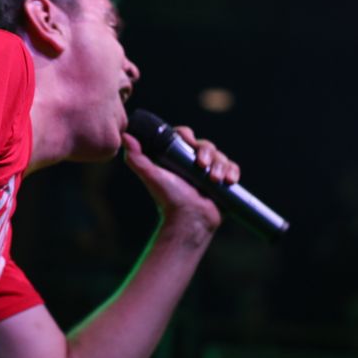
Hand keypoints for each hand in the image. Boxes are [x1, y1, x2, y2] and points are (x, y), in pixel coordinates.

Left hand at [121, 126, 240, 231]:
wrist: (188, 221)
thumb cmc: (168, 199)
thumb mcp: (152, 176)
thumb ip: (137, 158)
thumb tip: (125, 136)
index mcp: (177, 157)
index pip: (185, 136)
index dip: (187, 135)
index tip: (187, 141)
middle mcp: (193, 162)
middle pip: (206, 145)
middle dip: (207, 152)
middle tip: (201, 166)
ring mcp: (209, 172)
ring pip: (221, 156)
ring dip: (220, 165)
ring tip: (214, 179)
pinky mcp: (223, 181)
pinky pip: (232, 168)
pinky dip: (232, 172)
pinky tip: (228, 180)